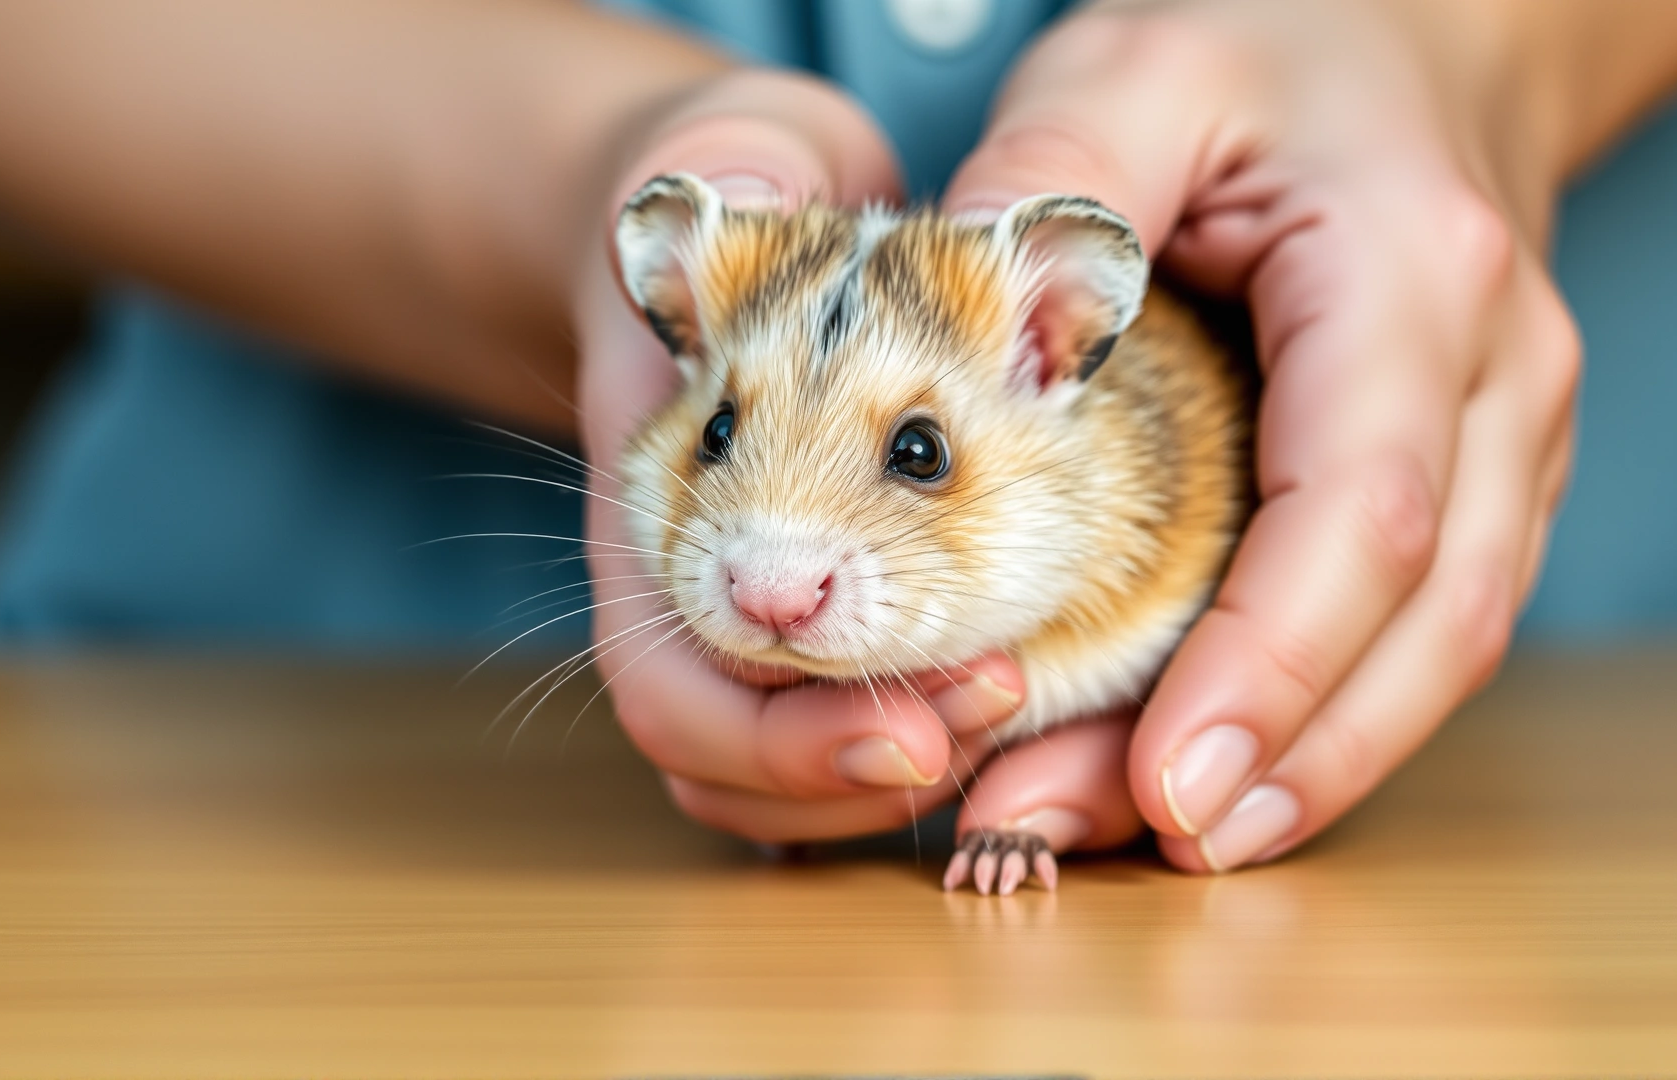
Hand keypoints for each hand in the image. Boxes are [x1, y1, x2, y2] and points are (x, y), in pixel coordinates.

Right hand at [572, 70, 1030, 841]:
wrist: (742, 214)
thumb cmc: (744, 180)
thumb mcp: (737, 155)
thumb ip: (723, 183)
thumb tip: (701, 225)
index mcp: (669, 495)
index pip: (677, 686)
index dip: (783, 736)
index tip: (917, 728)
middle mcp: (698, 574)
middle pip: (722, 764)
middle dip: (851, 769)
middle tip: (996, 699)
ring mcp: (757, 603)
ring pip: (767, 783)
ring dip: (888, 775)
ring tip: (1007, 693)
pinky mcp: (839, 609)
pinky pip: (845, 740)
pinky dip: (916, 750)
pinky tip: (991, 701)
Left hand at [936, 0, 1580, 870]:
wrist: (1420, 35)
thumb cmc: (1272, 46)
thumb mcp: (1140, 65)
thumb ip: (1054, 177)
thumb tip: (959, 323)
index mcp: (1412, 276)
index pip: (1359, 509)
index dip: (1270, 663)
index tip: (1169, 783)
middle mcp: (1497, 374)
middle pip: (1426, 619)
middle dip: (1290, 756)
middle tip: (1140, 844)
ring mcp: (1512, 435)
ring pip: (1447, 646)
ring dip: (1315, 762)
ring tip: (1161, 840)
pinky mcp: (1488, 475)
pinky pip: (1434, 624)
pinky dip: (1338, 713)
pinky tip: (1232, 768)